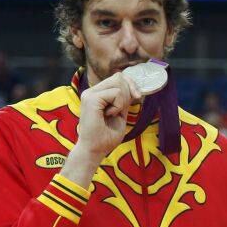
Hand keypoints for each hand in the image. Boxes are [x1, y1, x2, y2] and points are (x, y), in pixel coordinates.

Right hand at [61, 72, 141, 187]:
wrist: (94, 150)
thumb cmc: (106, 137)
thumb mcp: (120, 113)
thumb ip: (123, 100)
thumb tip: (134, 87)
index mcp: (97, 94)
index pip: (117, 77)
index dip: (131, 85)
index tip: (137, 97)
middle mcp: (91, 91)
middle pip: (119, 77)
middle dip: (129, 91)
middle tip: (122, 110)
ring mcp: (89, 94)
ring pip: (118, 82)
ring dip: (122, 100)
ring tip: (112, 114)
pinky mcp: (91, 99)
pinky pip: (116, 93)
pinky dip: (118, 105)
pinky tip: (109, 115)